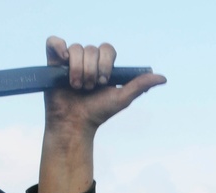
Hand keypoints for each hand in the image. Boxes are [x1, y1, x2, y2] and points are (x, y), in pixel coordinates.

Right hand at [38, 37, 164, 192]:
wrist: (73, 125)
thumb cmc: (97, 113)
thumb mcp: (121, 99)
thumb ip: (140, 85)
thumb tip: (163, 78)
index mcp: (102, 65)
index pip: (106, 49)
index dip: (105, 62)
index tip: (103, 81)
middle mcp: (86, 61)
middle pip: (90, 49)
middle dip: (90, 70)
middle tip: (87, 88)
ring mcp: (68, 62)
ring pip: (75, 49)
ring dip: (77, 69)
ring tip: (75, 86)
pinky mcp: (52, 64)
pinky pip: (54, 43)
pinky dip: (58, 47)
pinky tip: (62, 61)